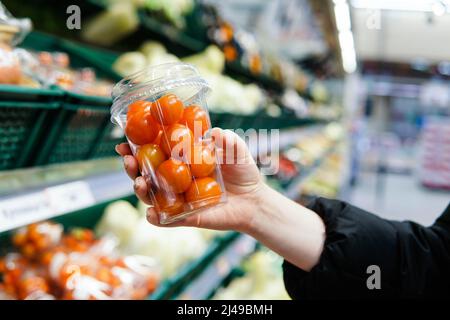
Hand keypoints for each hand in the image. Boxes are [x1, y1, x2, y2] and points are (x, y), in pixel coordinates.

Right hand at [116, 128, 263, 232]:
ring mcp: (178, 199)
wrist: (255, 201)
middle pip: (145, 173)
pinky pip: (167, 220)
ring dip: (139, 190)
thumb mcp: (237, 150)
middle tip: (128, 159)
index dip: (136, 147)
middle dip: (131, 167)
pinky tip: (152, 213)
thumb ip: (228, 140)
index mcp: (181, 160)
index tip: (124, 140)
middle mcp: (175, 179)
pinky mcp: (186, 217)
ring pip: (151, 196)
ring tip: (139, 182)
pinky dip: (157, 218)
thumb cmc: (243, 172)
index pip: (154, 151)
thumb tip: (214, 133)